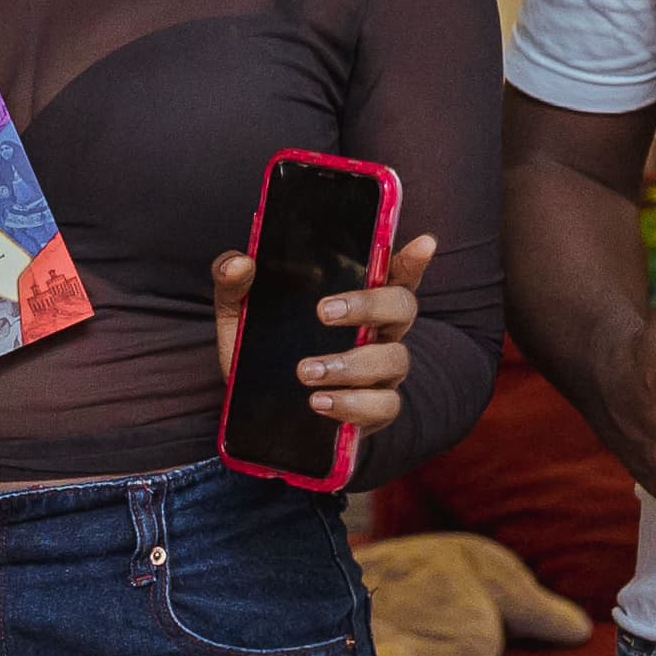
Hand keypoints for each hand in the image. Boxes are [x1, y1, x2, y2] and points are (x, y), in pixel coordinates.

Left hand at [212, 231, 438, 444]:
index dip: (411, 260)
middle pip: (401, 308)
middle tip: (324, 312)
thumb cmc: (261, 350)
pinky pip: (382, 406)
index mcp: (355, 301)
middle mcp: (378, 333)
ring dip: (350, 364)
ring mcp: (380, 374)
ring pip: (394, 360)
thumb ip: (233, 282)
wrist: (255, 410)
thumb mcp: (239, 312)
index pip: (393, 274)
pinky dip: (352, 404)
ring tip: (305, 371)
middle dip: (368, 305)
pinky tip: (319, 403)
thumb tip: (239, 262)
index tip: (422, 243)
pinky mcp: (372, 412)